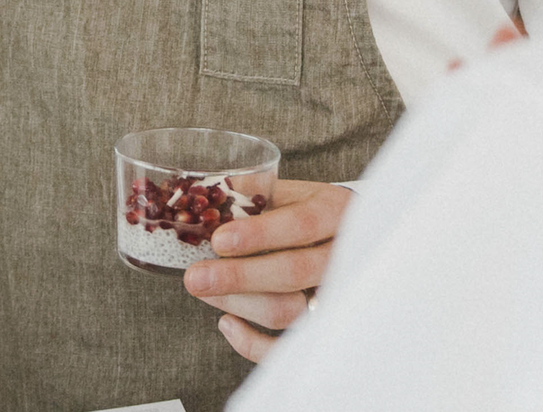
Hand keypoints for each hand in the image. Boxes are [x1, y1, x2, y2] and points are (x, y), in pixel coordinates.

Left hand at [182, 178, 352, 362]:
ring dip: (239, 305)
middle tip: (196, 277)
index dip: (259, 235)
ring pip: (290, 311)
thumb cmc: (309, 215)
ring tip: (205, 290)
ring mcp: (336, 295)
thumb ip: (252, 195)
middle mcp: (342, 256)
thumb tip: (204, 198)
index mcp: (333, 213)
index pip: (301, 225)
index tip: (219, 241)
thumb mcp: (290, 194)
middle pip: (295, 273)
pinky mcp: (321, 327)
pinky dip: (253, 343)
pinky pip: (288, 347)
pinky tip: (227, 323)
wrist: (346, 240)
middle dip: (239, 277)